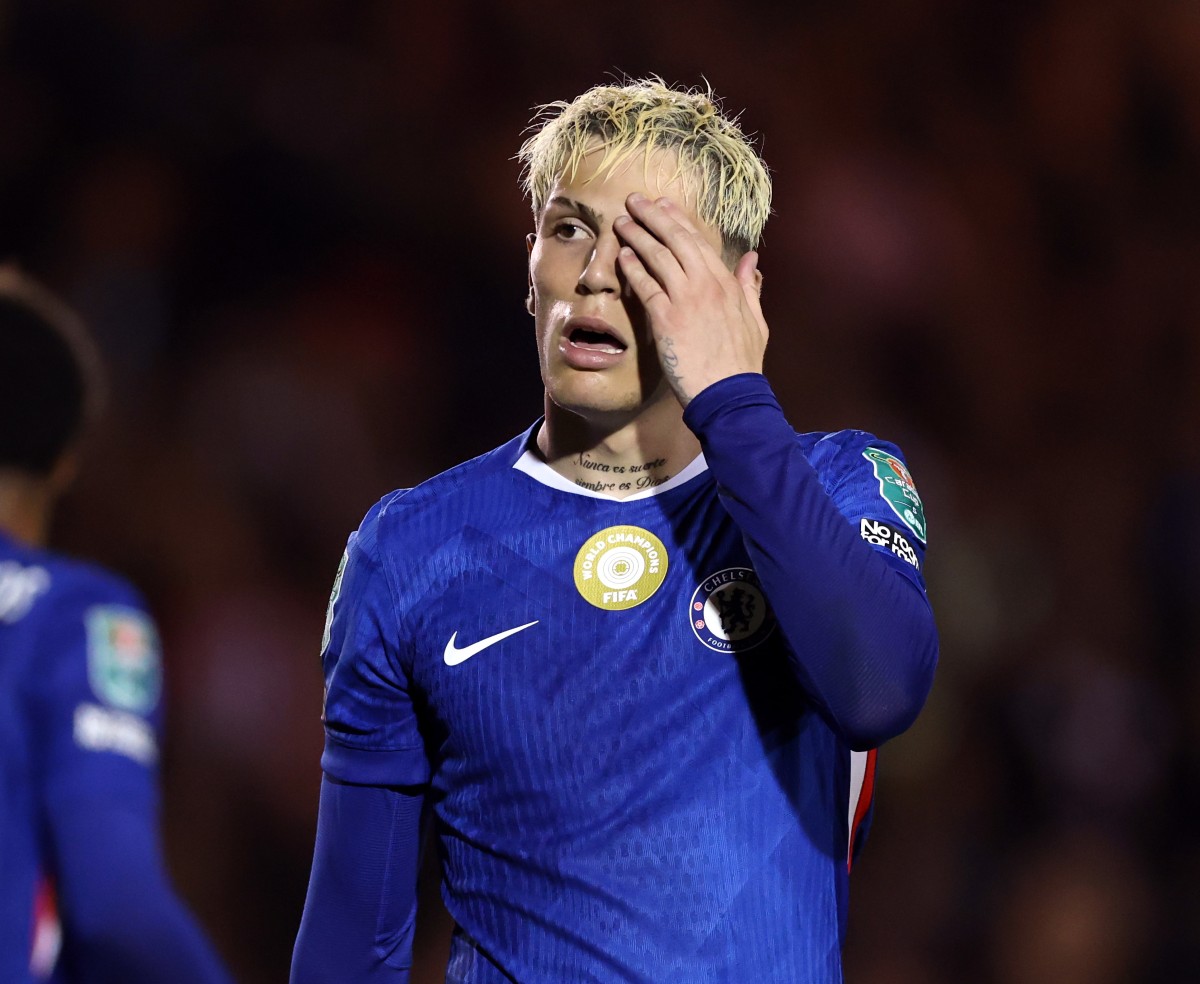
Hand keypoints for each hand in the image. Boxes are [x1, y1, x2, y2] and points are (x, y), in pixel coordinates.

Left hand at [614, 192, 767, 405]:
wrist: (729, 393)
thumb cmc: (742, 363)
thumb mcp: (756, 321)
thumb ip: (750, 288)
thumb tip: (752, 260)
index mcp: (727, 283)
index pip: (699, 242)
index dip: (678, 220)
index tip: (663, 204)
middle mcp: (706, 285)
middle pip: (676, 240)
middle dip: (653, 216)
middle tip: (634, 200)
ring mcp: (685, 300)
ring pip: (658, 257)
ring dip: (638, 235)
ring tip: (621, 221)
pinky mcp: (666, 320)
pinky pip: (646, 286)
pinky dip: (633, 268)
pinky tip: (622, 255)